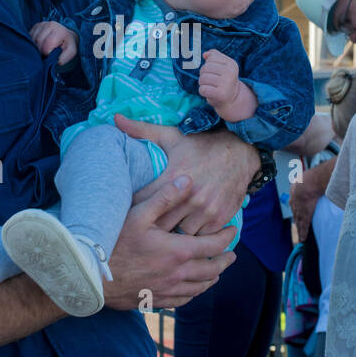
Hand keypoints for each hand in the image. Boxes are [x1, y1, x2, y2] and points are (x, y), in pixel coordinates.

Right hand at [30, 21, 77, 64]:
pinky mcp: (36, 26)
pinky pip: (29, 36)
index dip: (46, 53)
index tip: (49, 56)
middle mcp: (50, 25)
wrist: (66, 36)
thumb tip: (56, 62)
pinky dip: (32, 43)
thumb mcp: (71, 52)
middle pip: (38, 40)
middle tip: (44, 55)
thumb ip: (64, 58)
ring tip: (41, 51)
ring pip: (32, 38)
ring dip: (35, 47)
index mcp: (59, 31)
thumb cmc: (67, 45)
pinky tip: (38, 46)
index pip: (47, 43)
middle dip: (39, 51)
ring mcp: (41, 24)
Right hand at [103, 174, 236, 309]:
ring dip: (212, 278)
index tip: (232, 231)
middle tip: (231, 255)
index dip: (226, 238)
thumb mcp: (138, 214)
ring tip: (216, 271)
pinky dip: (194, 293)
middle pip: (212, 270)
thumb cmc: (113, 243)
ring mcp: (167, 290)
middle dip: (225, 261)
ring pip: (200, 287)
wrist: (92, 277)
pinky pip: (183, 300)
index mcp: (178, 252)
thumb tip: (188, 180)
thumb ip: (165, 197)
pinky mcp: (156, 301)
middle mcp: (178, 274)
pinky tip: (192, 289)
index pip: (213, 245)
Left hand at [113, 113, 256, 235]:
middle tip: (142, 226)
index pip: (144, 200)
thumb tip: (115, 118)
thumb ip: (141, 131)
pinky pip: (199, 238)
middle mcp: (190, 195)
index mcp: (173, 176)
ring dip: (171, 233)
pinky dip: (191, 237)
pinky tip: (183, 231)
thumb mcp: (171, 136)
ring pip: (179, 233)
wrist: (240, 153)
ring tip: (161, 232)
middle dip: (151, 224)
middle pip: (160, 222)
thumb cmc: (201, 146)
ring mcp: (206, 209)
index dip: (133, 207)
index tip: (126, 211)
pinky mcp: (219, 218)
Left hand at [198, 50, 254, 119]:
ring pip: (202, 78)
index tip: (215, 72)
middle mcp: (230, 73)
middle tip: (212, 81)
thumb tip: (205, 54)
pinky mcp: (220, 94)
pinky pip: (202, 89)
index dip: (208, 64)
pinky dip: (203, 91)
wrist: (231, 99)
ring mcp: (226, 84)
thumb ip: (214, 56)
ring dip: (203, 83)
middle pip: (205, 68)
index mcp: (232, 64)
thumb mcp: (223, 66)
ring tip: (211, 87)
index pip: (211, 58)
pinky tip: (210, 93)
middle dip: (204, 74)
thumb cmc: (224, 80)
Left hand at [289, 155, 334, 240]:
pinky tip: (302, 240)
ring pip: (299, 221)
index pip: (297, 200)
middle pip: (296, 211)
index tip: (298, 209)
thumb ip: (323, 174)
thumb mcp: (315, 174)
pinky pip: (303, 227)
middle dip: (297, 217)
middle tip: (298, 223)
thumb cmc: (315, 176)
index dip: (298, 205)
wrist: (310, 182)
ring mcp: (299, 209)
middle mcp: (295, 200)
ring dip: (300, 228)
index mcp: (297, 188)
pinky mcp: (304, 216)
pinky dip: (303, 234)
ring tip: (301, 235)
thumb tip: (333, 170)